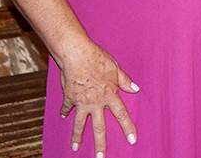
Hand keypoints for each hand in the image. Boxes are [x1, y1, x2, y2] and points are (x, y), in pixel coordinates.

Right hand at [57, 40, 138, 156]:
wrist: (76, 53)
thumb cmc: (97, 58)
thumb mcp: (115, 68)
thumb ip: (125, 81)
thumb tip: (136, 89)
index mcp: (109, 95)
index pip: (121, 115)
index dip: (128, 128)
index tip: (132, 140)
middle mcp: (95, 102)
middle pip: (99, 127)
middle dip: (100, 144)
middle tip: (101, 157)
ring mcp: (81, 101)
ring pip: (79, 124)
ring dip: (77, 136)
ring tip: (75, 148)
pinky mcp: (69, 97)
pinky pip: (67, 108)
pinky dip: (65, 112)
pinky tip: (64, 117)